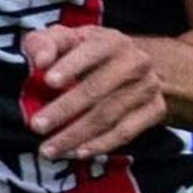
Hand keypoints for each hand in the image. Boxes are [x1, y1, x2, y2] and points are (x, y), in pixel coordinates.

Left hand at [25, 26, 168, 160]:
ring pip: (109, 115)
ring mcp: (148, 87)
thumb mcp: (64, 39)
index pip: (92, 52)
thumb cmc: (86, 53)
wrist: (132, 66)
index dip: (70, 66)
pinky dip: (101, 145)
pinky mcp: (155, 110)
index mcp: (112, 41)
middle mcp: (136, 62)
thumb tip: (40, 61)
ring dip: (77, 135)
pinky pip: (126, 132)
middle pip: (97, 89)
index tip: (48, 81)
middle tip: (37, 126)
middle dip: (64, 109)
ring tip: (50, 149)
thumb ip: (44, 43)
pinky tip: (78, 152)